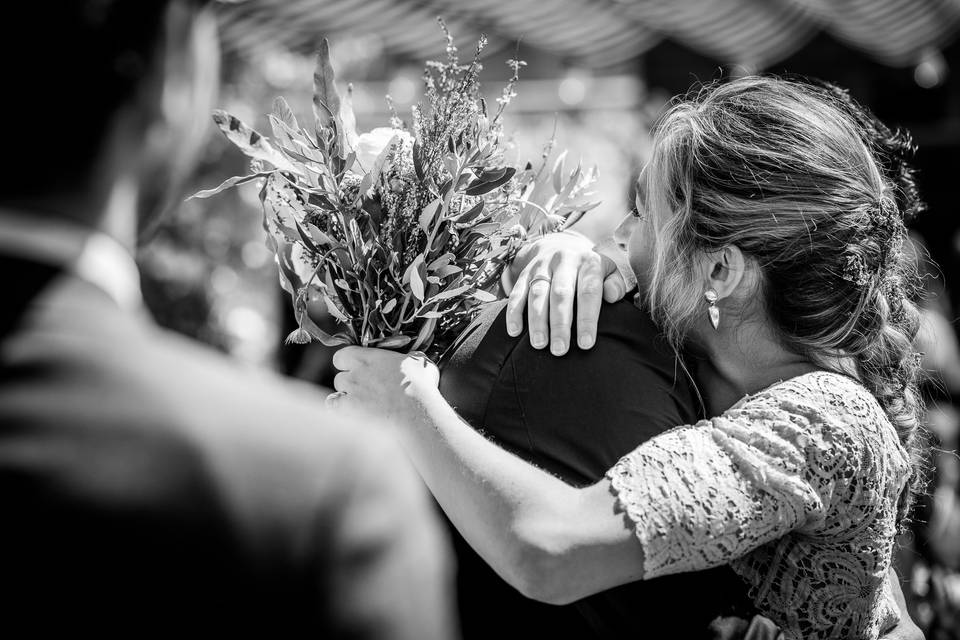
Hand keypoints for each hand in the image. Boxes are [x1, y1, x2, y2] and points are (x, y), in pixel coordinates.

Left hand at [329, 347, 440, 425]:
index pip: (342, 356)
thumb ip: (409, 359)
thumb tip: (413, 359)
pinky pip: (333, 406)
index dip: (347, 363)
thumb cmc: (421, 386)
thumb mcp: (419, 362)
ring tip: (361, 404)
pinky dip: (339, 409)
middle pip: (340, 376)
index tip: (357, 368)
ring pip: (337, 391)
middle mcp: (356, 373)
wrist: (416, 412)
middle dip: (349, 382)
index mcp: (369, 358)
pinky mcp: (349, 409)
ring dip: (346, 396)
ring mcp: (351, 391)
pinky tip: (350, 412)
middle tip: (363, 388)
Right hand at [505, 232, 625, 354]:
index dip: (587, 319)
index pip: (589, 292)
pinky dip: (514, 312)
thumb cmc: (589, 271)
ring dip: (537, 321)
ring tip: (539, 344)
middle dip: (560, 323)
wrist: (560, 245)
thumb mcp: (609, 271)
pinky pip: (516, 292)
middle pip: (561, 293)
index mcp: (589, 262)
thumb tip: (613, 296)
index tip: (586, 344)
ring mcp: (541, 266)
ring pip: (537, 293)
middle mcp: (564, 260)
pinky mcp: (524, 272)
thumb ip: (616, 283)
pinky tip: (515, 332)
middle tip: (560, 350)